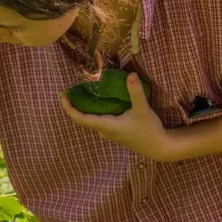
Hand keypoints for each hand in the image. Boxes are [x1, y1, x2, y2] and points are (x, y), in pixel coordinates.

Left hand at [61, 73, 176, 160]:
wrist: (158, 147)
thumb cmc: (149, 130)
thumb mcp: (143, 110)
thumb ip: (136, 92)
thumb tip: (130, 74)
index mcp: (106, 126)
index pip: (80, 119)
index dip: (69, 108)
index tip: (63, 96)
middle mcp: (104, 130)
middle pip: (83, 118)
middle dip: (76, 104)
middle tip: (72, 88)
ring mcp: (108, 132)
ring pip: (91, 119)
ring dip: (85, 107)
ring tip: (83, 91)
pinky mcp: (114, 131)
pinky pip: (98, 120)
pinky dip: (95, 110)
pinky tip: (100, 99)